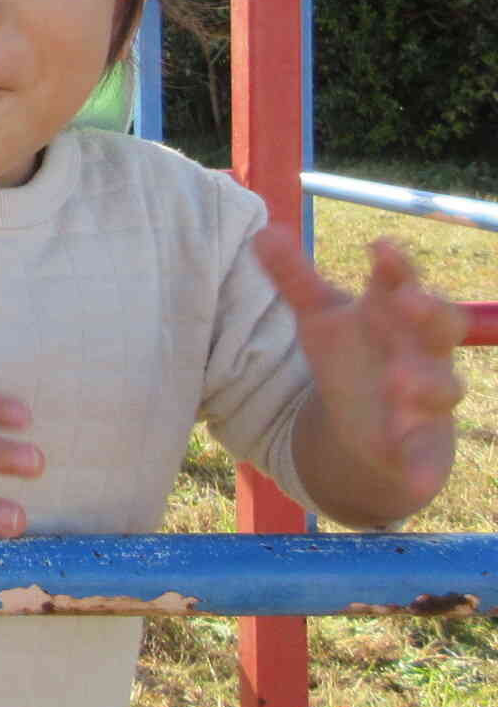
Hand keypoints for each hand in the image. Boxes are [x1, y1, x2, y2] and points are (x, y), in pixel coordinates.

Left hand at [256, 227, 466, 517]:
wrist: (374, 422)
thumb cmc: (353, 355)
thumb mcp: (320, 316)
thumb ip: (294, 277)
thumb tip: (263, 232)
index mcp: (395, 314)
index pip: (402, 282)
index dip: (395, 265)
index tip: (379, 246)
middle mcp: (421, 351)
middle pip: (440, 326)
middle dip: (429, 312)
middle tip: (408, 301)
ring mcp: (428, 398)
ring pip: (442, 388)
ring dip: (425, 384)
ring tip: (400, 383)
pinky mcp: (422, 446)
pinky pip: (429, 455)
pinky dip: (422, 463)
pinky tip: (415, 474)